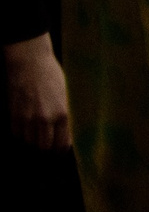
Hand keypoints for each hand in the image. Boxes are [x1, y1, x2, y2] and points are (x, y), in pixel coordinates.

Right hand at [5, 36, 69, 152]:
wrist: (29, 62)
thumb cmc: (52, 75)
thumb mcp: (68, 93)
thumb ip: (69, 113)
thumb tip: (70, 131)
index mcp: (64, 113)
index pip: (63, 143)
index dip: (62, 149)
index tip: (61, 148)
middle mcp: (46, 118)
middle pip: (45, 147)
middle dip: (48, 148)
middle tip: (49, 144)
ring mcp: (28, 118)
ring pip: (30, 142)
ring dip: (34, 141)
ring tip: (38, 134)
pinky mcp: (14, 115)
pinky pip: (17, 134)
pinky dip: (21, 134)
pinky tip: (26, 127)